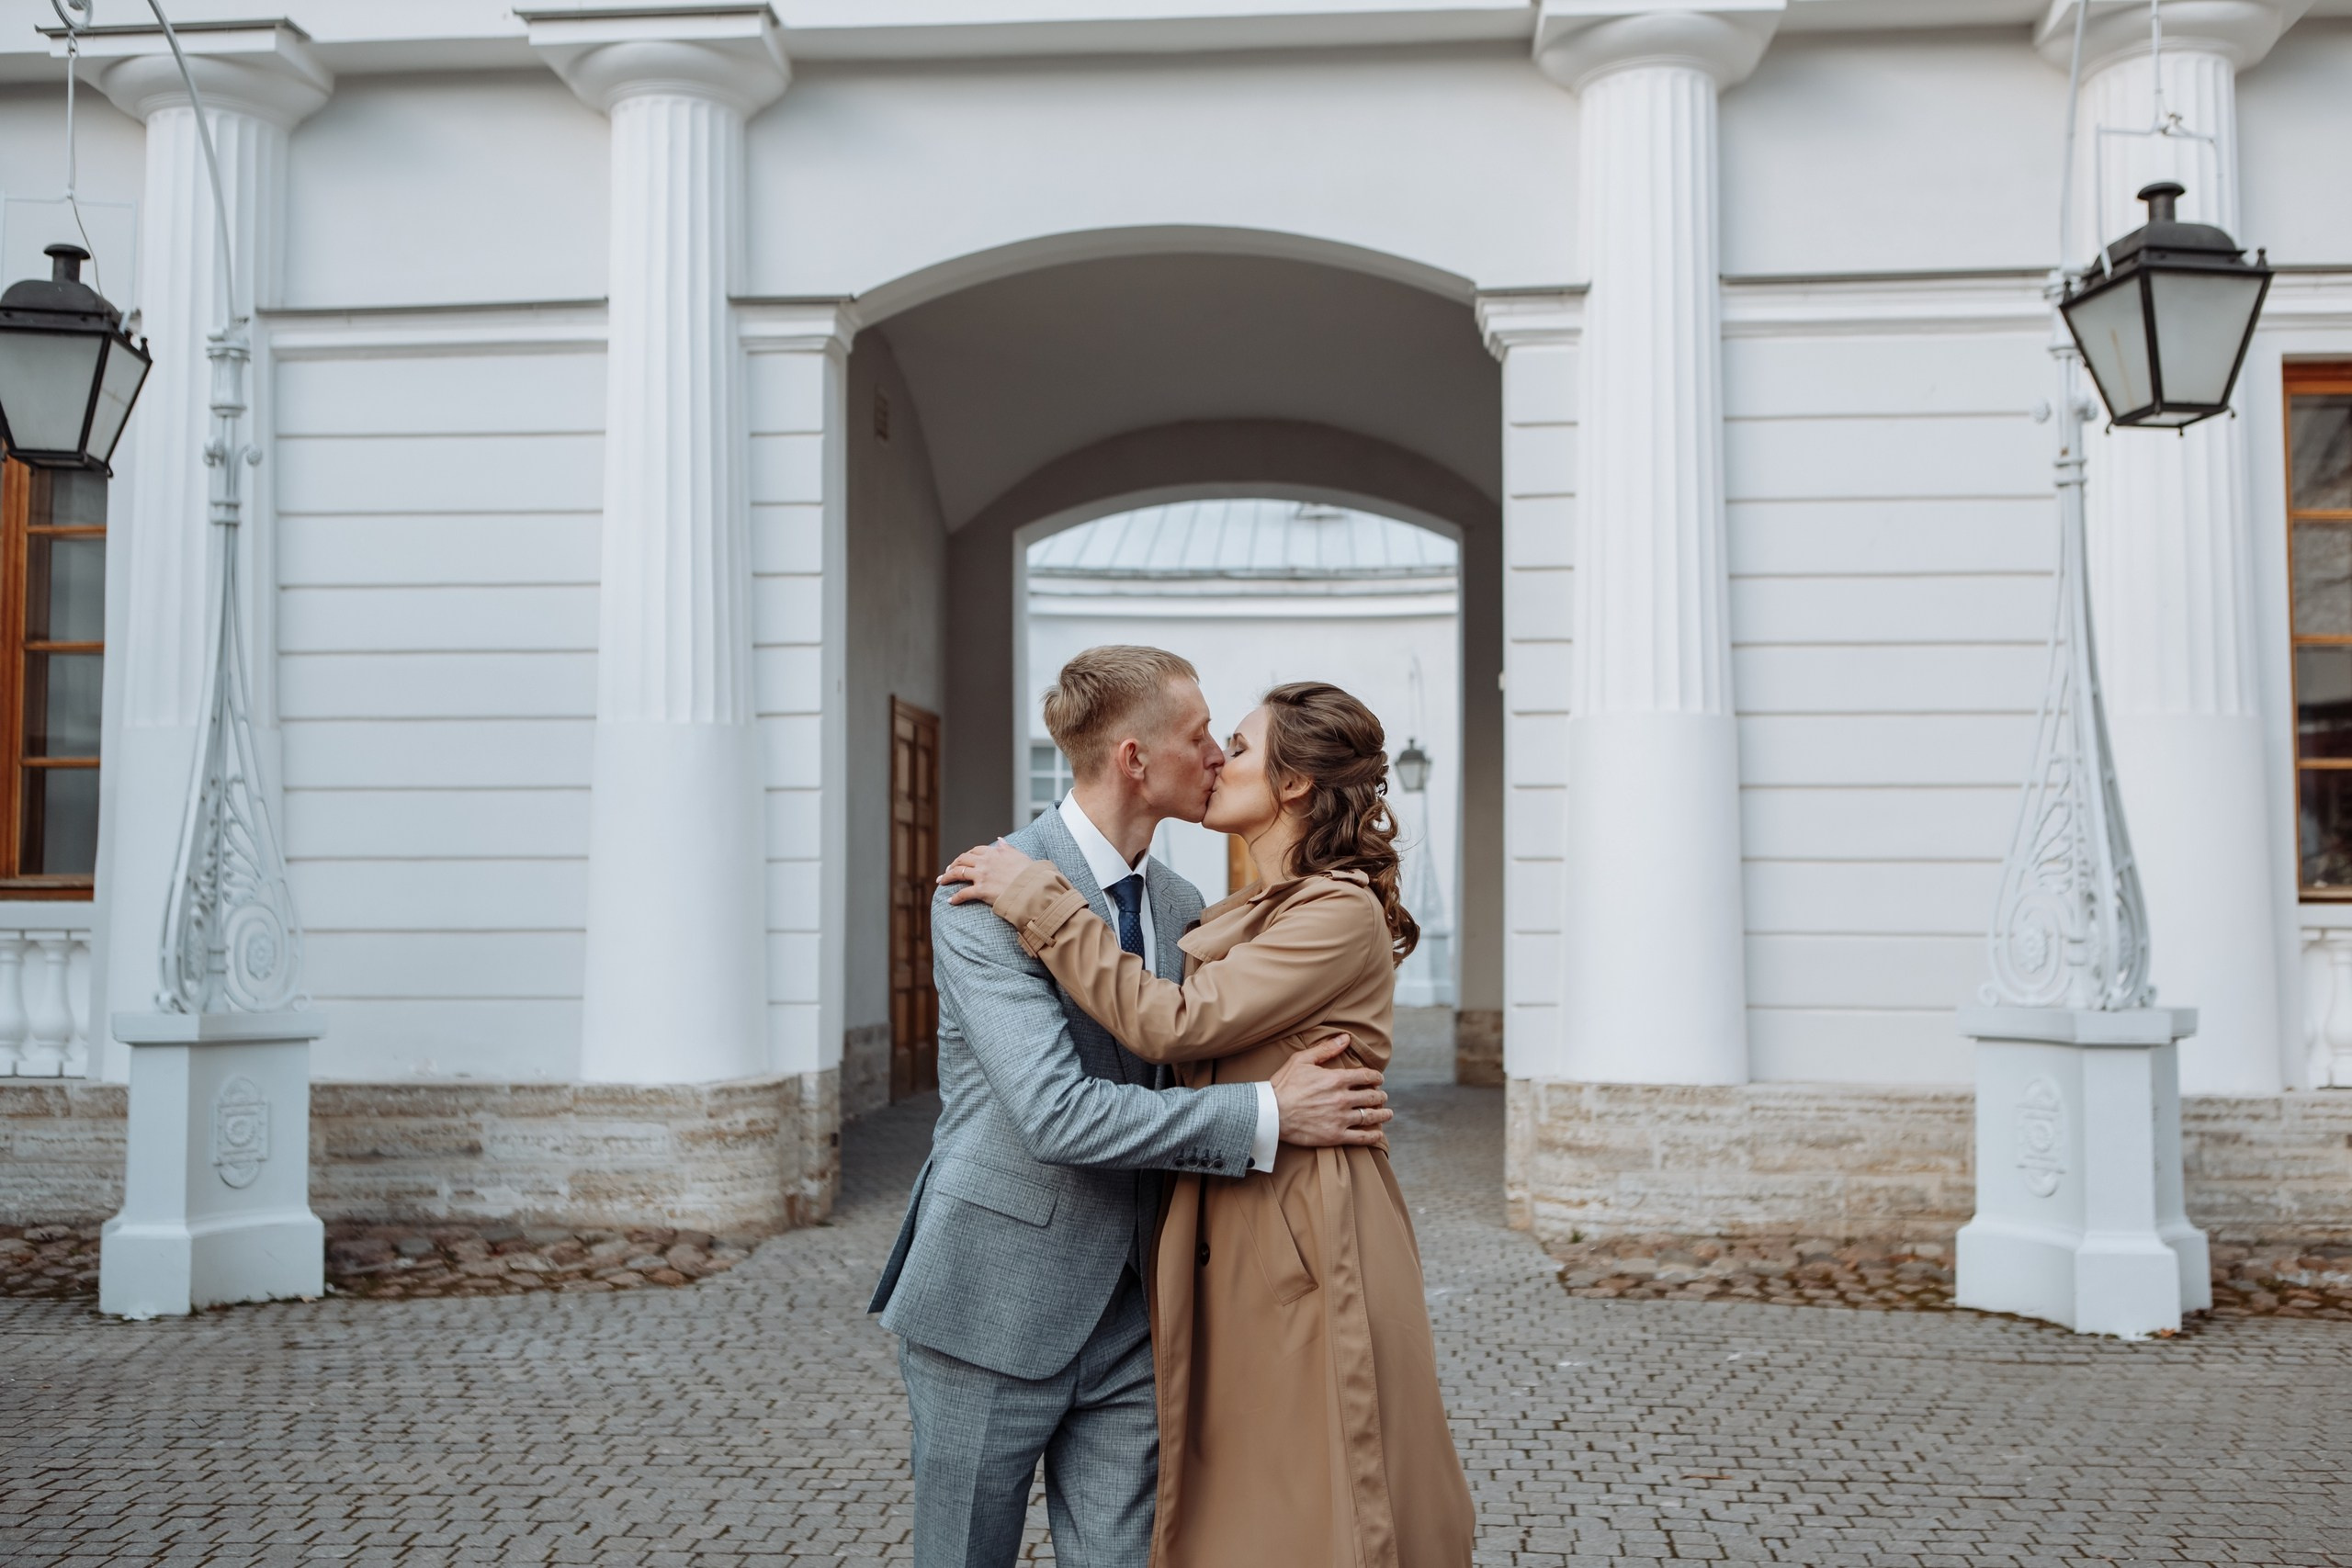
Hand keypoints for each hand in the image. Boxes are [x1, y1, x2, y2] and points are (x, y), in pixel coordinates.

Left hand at [938, 839, 1035, 906]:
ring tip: (941, 881)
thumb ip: (1008, 848)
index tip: (962, 859)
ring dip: (947, 877)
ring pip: (958, 873)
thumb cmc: (1029, 874)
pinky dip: (955, 897)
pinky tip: (950, 901)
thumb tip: (1000, 840)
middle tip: (947, 871)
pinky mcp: (981, 891)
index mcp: (995, 853)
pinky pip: (963, 893)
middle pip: (962, 860)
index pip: (975, 851)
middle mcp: (985, 862)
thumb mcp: (1020, 855)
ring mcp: (982, 876)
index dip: (966, 855)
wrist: (1032, 888)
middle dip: (952, 864)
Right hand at [1270, 1034, 1389, 1149]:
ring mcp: (1340, 1118)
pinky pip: (1361, 1137)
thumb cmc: (1283, 1085)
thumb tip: (1345, 1038)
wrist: (1270, 1113)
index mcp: (1336, 1079)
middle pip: (1371, 1096)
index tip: (1379, 1079)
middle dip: (1380, 1095)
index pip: (1366, 1076)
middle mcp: (1342, 1098)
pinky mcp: (1335, 1136)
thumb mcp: (1302, 1060)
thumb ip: (1326, 1049)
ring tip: (1387, 1113)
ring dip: (1382, 1114)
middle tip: (1382, 1096)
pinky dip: (1373, 1135)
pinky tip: (1378, 1133)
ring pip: (1371, 1116)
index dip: (1376, 1077)